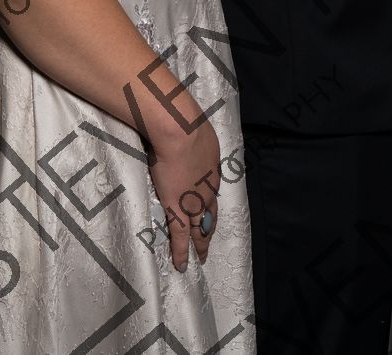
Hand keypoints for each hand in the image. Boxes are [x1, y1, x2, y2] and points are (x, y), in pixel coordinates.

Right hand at [149, 118, 222, 271]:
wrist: (180, 132)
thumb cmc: (187, 126)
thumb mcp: (199, 133)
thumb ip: (197, 141)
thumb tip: (193, 138)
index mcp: (212, 171)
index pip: (212, 194)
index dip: (210, 206)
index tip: (209, 214)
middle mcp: (208, 190)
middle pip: (210, 215)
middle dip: (209, 229)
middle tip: (208, 242)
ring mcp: (195, 202)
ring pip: (199, 229)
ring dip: (200, 244)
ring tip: (200, 257)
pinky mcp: (179, 209)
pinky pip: (180, 237)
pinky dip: (182, 252)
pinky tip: (182, 265)